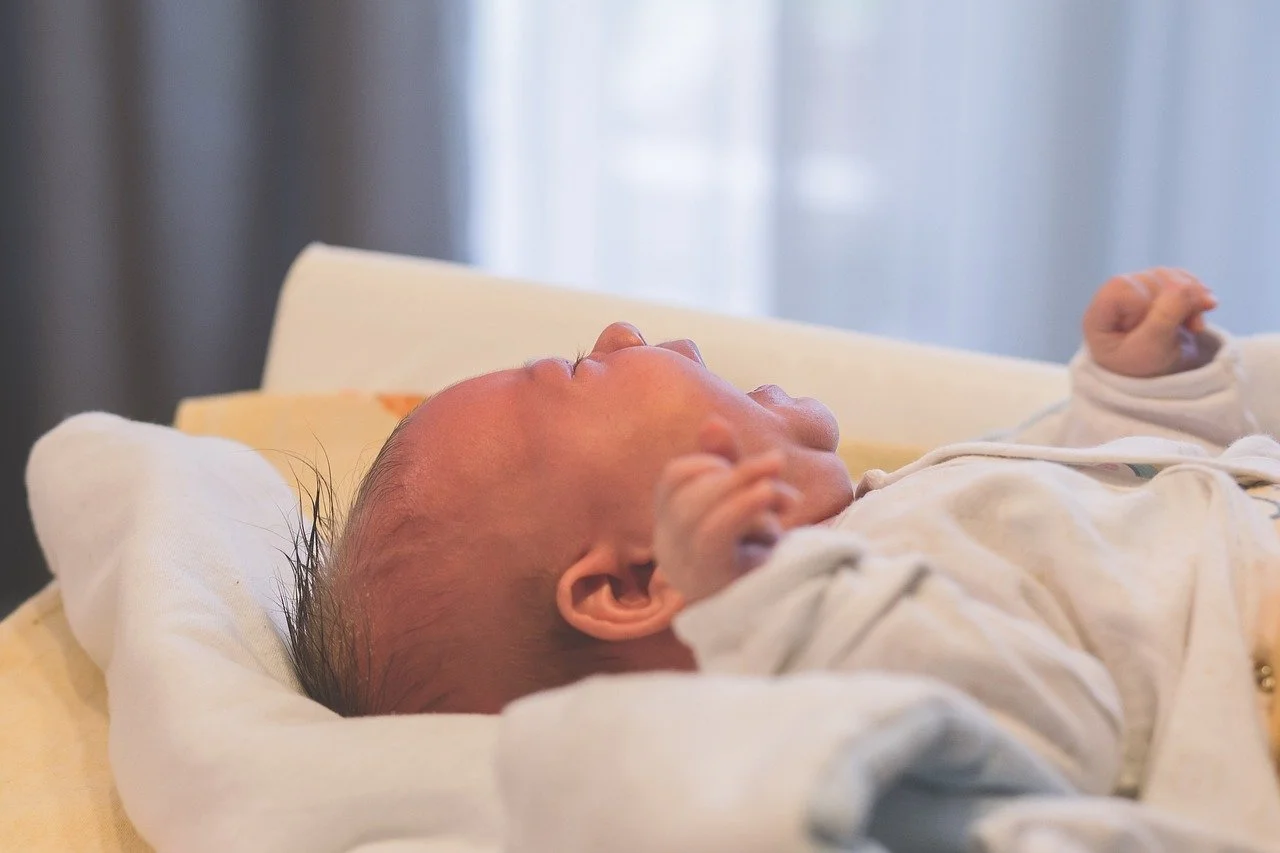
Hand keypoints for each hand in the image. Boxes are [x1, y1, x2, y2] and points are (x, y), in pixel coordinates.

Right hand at [653, 418, 797, 604]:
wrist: (793, 616)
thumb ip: (729, 466)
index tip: (746, 471)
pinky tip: (767, 496)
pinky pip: (712, 536)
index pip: (674, 478)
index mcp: (674, 530)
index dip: (708, 461)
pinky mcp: (712, 582)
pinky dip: (741, 507)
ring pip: (698, 512)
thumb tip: (712, 422)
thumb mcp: (747, 506)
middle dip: (736, 471)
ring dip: (744, 491)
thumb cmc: (765, 561)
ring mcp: (689, 570)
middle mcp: (672, 551)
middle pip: (687, 493)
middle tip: (776, 462)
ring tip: (779, 493)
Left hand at [1083, 268, 1219, 377]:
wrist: (1156, 378)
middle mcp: (1115, 296)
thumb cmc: (1142, 367)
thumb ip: (1164, 318)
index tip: (1150, 332)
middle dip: (1176, 301)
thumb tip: (1185, 286)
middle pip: (1148, 280)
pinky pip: (1181, 278)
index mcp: (1099, 313)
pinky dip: (1196, 292)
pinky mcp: (1158, 289)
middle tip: (1192, 328)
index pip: (1123, 288)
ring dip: (1191, 297)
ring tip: (1197, 325)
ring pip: (1167, 276)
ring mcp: (1138, 290)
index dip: (1145, 305)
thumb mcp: (1150, 349)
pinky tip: (1204, 309)